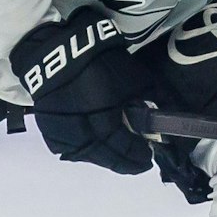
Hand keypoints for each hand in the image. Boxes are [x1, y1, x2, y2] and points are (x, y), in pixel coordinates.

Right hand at [8, 7, 153, 174]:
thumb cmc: (103, 64)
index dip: (137, 156)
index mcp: (104, 120)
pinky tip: (97, 149)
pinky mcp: (50, 131)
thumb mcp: (136, 78)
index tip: (148, 158)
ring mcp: (63, 134)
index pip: (124, 148)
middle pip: (106, 157)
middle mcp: (82, 133)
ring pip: (88, 156)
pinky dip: (86, 151)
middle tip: (137, 163)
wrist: (59, 52)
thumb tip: (167, 120)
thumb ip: (155, 100)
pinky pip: (70, 150)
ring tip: (119, 157)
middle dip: (124, 163)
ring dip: (106, 158)